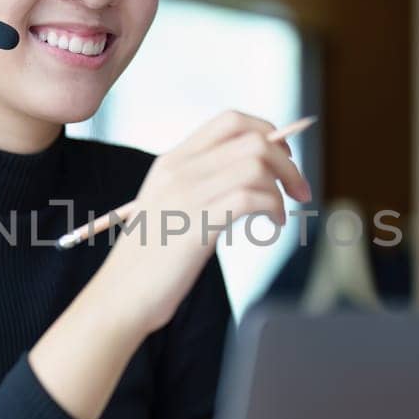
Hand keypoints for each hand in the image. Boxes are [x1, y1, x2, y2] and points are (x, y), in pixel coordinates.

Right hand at [94, 110, 312, 335]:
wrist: (119, 297)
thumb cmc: (150, 261)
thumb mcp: (169, 207)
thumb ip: (201, 185)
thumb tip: (255, 174)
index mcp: (172, 161)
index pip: (230, 121)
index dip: (267, 132)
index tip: (284, 158)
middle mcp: (179, 170)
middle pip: (252, 140)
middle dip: (287, 162)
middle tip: (299, 190)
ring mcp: (186, 195)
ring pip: (256, 166)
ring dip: (282, 189)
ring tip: (280, 216)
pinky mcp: (196, 224)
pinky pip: (251, 198)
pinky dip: (273, 210)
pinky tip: (272, 227)